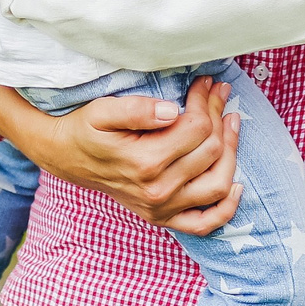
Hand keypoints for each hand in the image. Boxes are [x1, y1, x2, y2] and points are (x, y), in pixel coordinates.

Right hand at [0, 77, 245, 235]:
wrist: (67, 157)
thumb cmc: (86, 130)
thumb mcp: (102, 110)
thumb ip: (136, 109)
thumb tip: (172, 111)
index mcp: (145, 162)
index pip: (196, 129)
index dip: (206, 102)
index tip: (205, 83)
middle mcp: (157, 191)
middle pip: (210, 151)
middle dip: (219, 116)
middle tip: (218, 93)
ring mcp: (162, 208)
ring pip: (218, 183)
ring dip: (231, 152)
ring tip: (231, 123)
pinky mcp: (163, 218)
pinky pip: (205, 223)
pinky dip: (226, 209)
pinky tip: (237, 186)